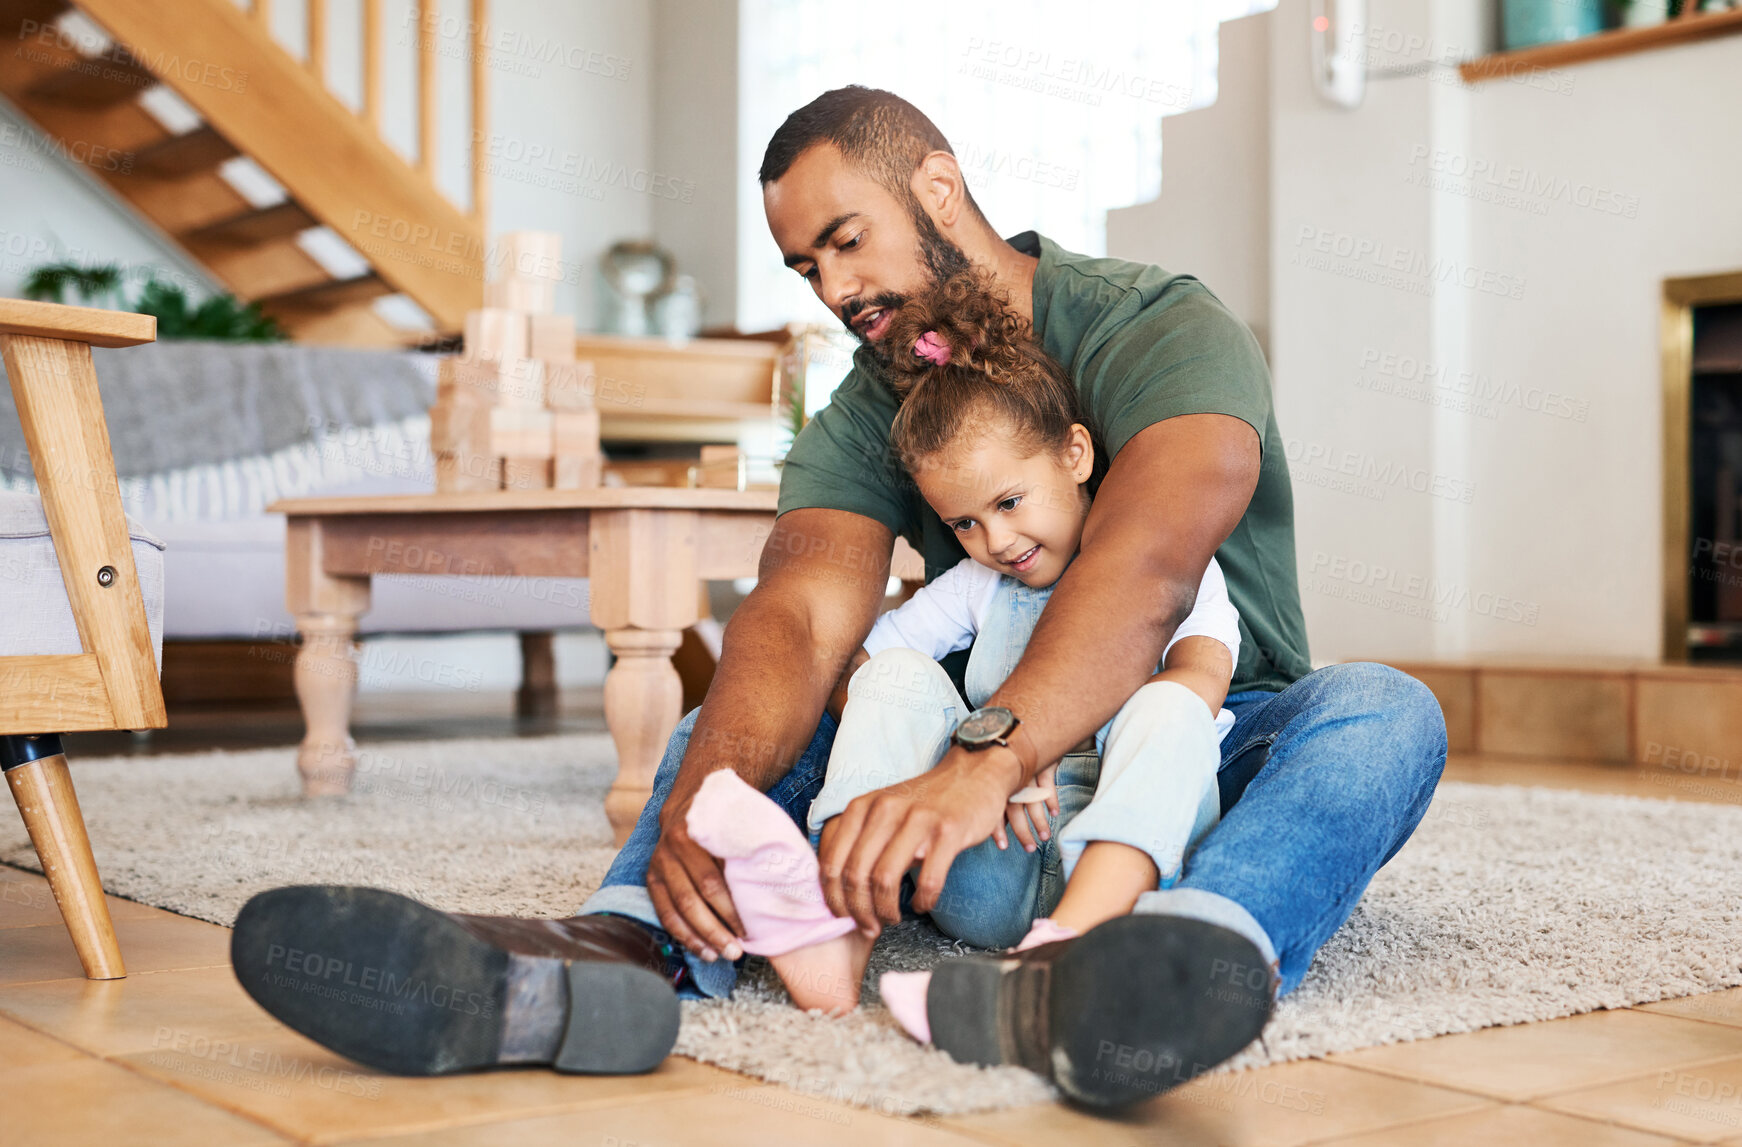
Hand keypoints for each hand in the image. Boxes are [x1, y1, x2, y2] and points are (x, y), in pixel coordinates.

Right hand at [646, 788, 745, 962]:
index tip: (751, 930)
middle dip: (716, 930)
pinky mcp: (652, 878)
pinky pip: (665, 913)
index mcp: (695, 833)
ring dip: (700, 938)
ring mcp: (659, 863)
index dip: (731, 910)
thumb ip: (757, 848)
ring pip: (678, 910)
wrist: (693, 800)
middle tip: (737, 952)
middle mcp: (672, 848)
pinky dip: (683, 935)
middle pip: (693, 900)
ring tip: (722, 955)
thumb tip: (795, 879)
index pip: (712, 881)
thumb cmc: (728, 818)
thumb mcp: (742, 824)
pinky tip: (703, 950)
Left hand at [817, 745, 1019, 937]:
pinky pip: (928, 879)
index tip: (843, 917)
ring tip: (892, 919)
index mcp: (862, 807)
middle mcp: (885, 810)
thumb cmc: (923, 802)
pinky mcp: (948, 831)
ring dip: (885, 910)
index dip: (833, 898)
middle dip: (858, 911)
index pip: (832, 862)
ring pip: (885, 879)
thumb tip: (838, 887)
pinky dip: (923, 901)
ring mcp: (917, 819)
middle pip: (855, 875)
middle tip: (869, 927)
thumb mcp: (882, 809)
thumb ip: (858, 839)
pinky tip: (922, 905)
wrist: (972, 774)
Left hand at [995, 762, 1058, 851]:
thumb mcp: (1002, 771)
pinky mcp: (1042, 763)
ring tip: (1045, 836)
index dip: (997, 829)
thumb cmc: (1013, 753)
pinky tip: (1054, 812)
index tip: (1002, 846)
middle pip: (1015, 810)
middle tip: (1029, 849)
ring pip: (1032, 800)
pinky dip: (1050, 799)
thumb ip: (1000, 794)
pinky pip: (1047, 784)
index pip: (995, 808)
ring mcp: (1026, 770)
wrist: (1029, 727)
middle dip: (1022, 831)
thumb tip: (999, 822)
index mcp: (996, 781)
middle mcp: (1009, 778)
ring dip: (1039, 820)